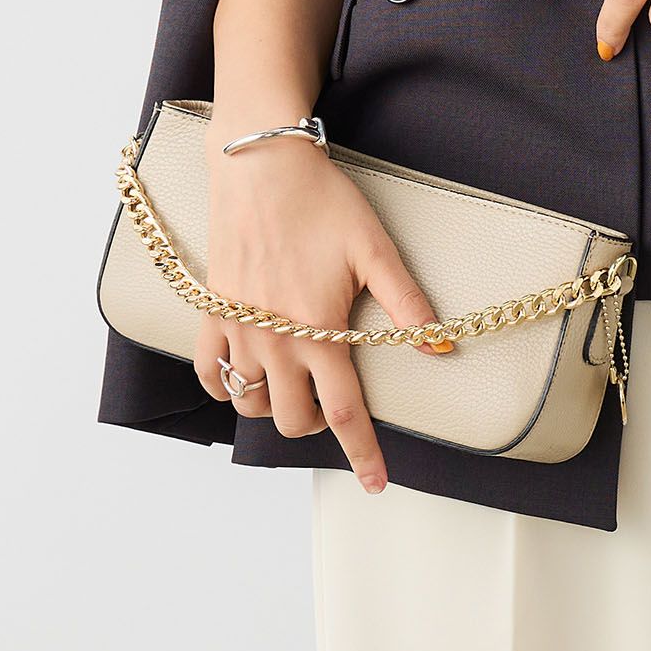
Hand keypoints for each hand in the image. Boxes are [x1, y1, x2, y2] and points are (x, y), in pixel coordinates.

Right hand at [192, 130, 445, 493]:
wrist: (262, 166)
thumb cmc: (323, 202)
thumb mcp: (375, 249)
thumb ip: (406, 303)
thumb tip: (440, 345)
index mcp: (319, 331)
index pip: (345, 413)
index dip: (363, 453)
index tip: (375, 483)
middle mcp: (275, 341)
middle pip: (293, 419)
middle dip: (317, 423)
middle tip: (332, 399)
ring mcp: (237, 330)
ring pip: (250, 404)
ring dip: (274, 405)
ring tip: (295, 382)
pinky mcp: (211, 312)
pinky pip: (210, 373)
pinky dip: (227, 385)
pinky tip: (248, 371)